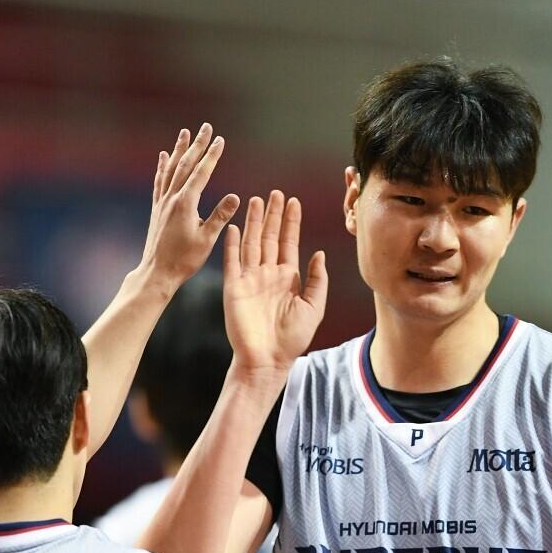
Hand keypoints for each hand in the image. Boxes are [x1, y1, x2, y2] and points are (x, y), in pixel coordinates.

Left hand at [140, 124, 239, 290]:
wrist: (157, 272)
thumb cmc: (184, 260)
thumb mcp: (207, 240)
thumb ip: (220, 216)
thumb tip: (235, 196)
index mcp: (186, 203)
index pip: (201, 173)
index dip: (212, 155)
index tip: (220, 140)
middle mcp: (172, 197)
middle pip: (186, 164)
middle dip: (197, 145)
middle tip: (206, 127)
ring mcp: (162, 202)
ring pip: (171, 169)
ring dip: (179, 149)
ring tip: (184, 133)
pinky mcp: (157, 208)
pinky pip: (160, 180)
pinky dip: (163, 166)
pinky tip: (163, 156)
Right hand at [223, 189, 327, 375]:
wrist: (267, 359)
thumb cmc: (292, 339)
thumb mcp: (314, 307)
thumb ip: (318, 280)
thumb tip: (319, 253)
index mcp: (288, 279)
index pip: (289, 243)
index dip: (291, 223)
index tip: (294, 202)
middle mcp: (268, 275)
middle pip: (269, 237)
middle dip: (273, 215)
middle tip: (276, 193)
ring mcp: (249, 279)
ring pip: (251, 243)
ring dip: (253, 222)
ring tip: (256, 200)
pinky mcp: (233, 287)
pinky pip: (232, 260)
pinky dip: (232, 243)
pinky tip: (235, 225)